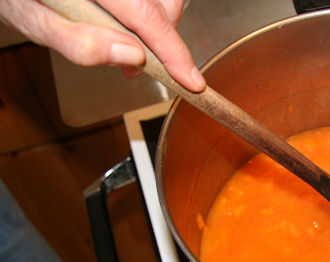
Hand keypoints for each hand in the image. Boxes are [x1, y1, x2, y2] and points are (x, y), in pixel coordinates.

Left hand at [0, 0, 204, 91]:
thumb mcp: (35, 22)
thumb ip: (79, 42)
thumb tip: (132, 58)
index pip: (146, 14)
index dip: (172, 50)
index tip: (190, 80)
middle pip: (162, 3)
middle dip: (163, 38)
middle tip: (137, 66)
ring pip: (161, 0)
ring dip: (155, 27)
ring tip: (127, 49)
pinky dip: (146, 17)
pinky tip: (125, 29)